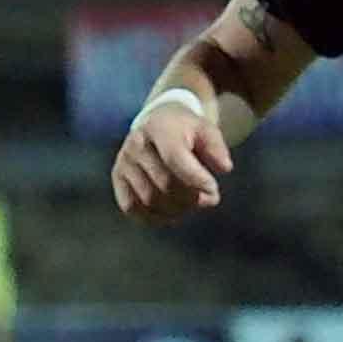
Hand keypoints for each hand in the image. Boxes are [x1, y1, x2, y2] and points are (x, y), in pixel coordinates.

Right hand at [110, 97, 229, 223]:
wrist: (158, 125)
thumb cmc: (187, 132)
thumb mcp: (207, 131)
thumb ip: (217, 148)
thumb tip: (225, 167)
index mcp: (159, 128)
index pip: (175, 158)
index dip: (196, 179)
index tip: (213, 188)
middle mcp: (136, 144)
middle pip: (165, 184)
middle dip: (192, 197)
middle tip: (209, 197)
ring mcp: (124, 161)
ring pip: (150, 200)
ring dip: (177, 209)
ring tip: (193, 202)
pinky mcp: (118, 178)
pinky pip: (133, 208)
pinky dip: (155, 216)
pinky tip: (173, 210)